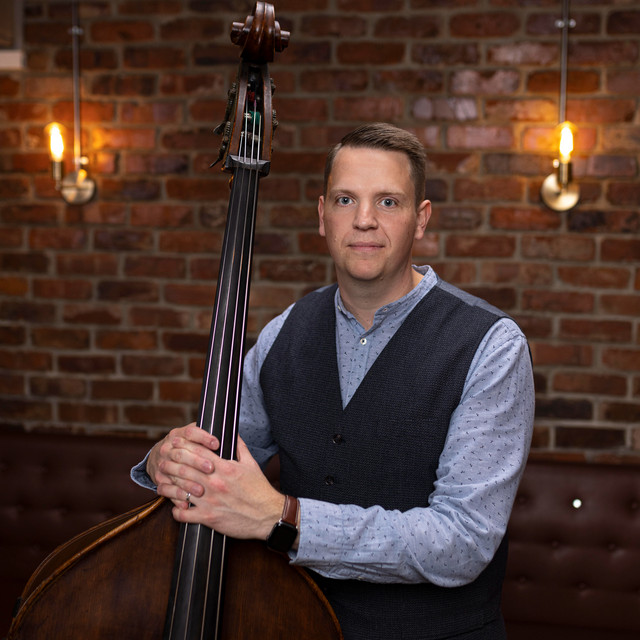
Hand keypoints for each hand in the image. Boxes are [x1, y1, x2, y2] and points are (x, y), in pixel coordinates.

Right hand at [146, 422, 215, 503]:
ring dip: (188, 482)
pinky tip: (186, 502)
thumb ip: (208, 436)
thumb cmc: (184, 447)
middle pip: (182, 454)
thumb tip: (231, 435)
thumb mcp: (193, 437)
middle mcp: (168, 448)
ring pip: (174, 472)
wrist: (158, 456)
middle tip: (211, 468)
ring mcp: (162, 464)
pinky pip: (166, 488)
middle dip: (197, 461)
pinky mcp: (159, 480)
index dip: (204, 437)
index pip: (191, 432)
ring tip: (201, 490)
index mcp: (179, 434)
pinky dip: (176, 495)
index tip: (217, 444)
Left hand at [150, 423, 284, 540]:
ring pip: (180, 490)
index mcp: (225, 467)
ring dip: (168, 486)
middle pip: (185, 468)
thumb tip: (232, 432)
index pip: (198, 452)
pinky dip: (176, 511)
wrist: (267, 515)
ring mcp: (210, 500)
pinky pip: (185, 515)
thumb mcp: (251, 463)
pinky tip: (175, 508)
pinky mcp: (208, 518)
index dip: (183, 445)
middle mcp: (215, 482)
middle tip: (162, 460)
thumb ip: (240, 446)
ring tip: (161, 483)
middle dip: (171, 462)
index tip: (174, 442)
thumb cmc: (259, 489)